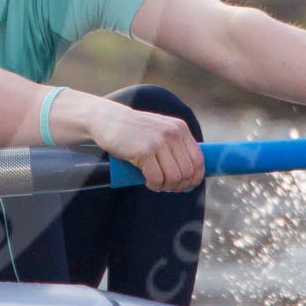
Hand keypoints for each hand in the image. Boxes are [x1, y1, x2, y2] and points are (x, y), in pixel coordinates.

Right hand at [86, 98, 203, 191]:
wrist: (107, 119)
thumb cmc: (133, 130)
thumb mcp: (160, 130)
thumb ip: (175, 146)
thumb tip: (189, 176)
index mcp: (180, 129)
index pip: (199, 160)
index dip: (194, 178)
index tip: (184, 185)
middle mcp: (172, 134)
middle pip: (188, 172)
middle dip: (179, 185)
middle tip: (166, 186)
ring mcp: (158, 142)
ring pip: (174, 177)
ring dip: (165, 186)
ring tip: (156, 183)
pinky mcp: (144, 151)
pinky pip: (157, 179)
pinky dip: (154, 185)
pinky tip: (147, 181)